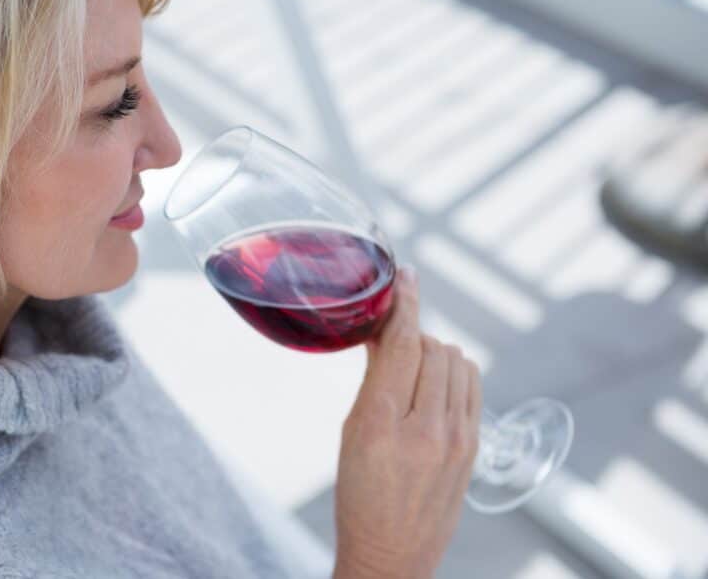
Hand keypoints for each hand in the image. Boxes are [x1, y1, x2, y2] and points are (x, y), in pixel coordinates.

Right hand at [332, 267, 481, 578]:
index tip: (406, 276)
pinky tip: (435, 385)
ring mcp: (459, 441)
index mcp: (383, 425)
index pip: (404, 345)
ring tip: (414, 368)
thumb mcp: (351, 434)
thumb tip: (386, 335)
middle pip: (434, 348)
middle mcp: (427, 430)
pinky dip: (453, 374)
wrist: (391, 555)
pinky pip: (472, 388)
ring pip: (459, 363)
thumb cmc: (360, 496)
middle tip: (393, 339)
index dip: (406, 303)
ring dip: (436, 353)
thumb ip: (374, 381)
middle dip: (414, 334)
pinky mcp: (475, 449)